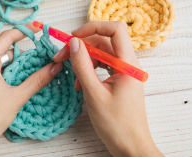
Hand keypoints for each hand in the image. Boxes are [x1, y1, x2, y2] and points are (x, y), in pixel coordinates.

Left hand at [0, 23, 62, 156]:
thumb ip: (37, 80)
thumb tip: (54, 67)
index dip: (24, 31)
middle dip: (24, 52)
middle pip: (6, 49)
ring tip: (36, 72)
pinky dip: (11, 72)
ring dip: (19, 65)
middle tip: (43, 58)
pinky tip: (23, 81)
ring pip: (3, 60)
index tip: (38, 31)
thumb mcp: (17, 97)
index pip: (7, 37)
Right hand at [53, 21, 162, 156]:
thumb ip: (83, 66)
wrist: (130, 146)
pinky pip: (102, 68)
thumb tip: (73, 43)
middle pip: (103, 43)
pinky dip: (89, 72)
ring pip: (100, 55)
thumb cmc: (117, 125)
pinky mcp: (118, 81)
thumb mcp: (94, 94)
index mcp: (127, 64)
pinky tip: (80, 84)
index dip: (93, 28)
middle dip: (81, 47)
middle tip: (61, 57)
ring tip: (73, 77)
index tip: (73, 37)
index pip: (114, 31)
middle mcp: (127, 65)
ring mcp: (123, 73)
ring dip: (84, 61)